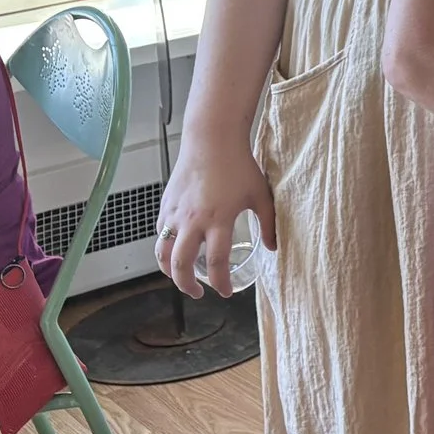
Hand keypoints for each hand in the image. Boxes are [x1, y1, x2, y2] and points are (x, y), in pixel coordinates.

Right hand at [155, 137, 277, 297]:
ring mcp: (175, 214)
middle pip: (181, 266)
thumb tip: (273, 247)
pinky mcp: (165, 206)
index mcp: (218, 220)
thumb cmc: (239, 165)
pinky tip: (175, 250)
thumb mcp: (260, 195)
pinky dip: (164, 248)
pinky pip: (159, 234)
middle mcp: (193, 220)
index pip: (216, 263)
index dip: (220, 283)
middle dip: (187, 286)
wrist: (212, 140)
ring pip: (162, 254)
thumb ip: (269, 223)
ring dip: (169, 272)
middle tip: (198, 293)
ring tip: (182, 278)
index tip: (226, 292)